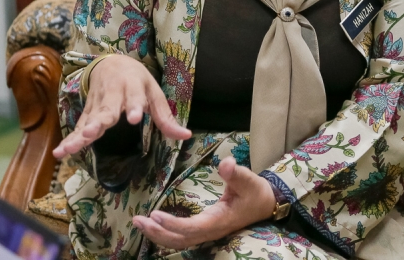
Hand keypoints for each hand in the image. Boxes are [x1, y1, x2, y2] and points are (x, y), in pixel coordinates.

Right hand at [54, 54, 190, 158]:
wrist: (111, 63)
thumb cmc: (137, 80)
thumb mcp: (154, 93)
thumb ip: (166, 117)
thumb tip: (186, 136)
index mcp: (133, 88)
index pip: (135, 98)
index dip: (135, 107)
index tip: (135, 118)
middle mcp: (113, 95)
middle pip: (107, 109)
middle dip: (101, 120)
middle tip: (96, 131)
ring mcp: (97, 104)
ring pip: (89, 119)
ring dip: (81, 133)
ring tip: (74, 146)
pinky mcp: (87, 113)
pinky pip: (78, 127)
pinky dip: (69, 139)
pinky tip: (61, 152)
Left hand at [132, 157, 276, 248]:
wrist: (265, 205)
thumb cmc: (256, 193)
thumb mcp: (249, 180)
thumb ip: (236, 173)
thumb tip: (225, 163)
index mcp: (219, 220)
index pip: (192, 228)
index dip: (173, 224)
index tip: (156, 215)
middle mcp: (211, 230)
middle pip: (180, 240)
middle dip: (158, 233)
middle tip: (138, 220)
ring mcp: (207, 232)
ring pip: (179, 241)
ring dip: (158, 234)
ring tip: (139, 222)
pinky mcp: (204, 228)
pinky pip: (182, 236)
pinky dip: (165, 233)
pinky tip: (153, 224)